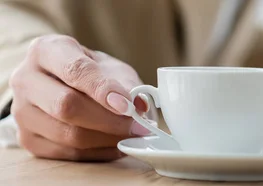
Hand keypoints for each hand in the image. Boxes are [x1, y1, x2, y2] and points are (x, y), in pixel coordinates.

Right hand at [9, 35, 148, 160]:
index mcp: (46, 51)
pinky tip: (116, 144)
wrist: (59, 83)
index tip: (128, 106)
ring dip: (107, 139)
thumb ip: (125, 83)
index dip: (103, 90)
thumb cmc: (88, 72)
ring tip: (132, 136)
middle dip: (109, 120)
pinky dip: (98, 152)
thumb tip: (139, 106)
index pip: (75, 71)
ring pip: (68, 135)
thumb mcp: (109, 67)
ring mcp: (22, 112)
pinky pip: (68, 154)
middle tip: (138, 126)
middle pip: (67, 106)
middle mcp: (26, 80)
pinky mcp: (28, 139)